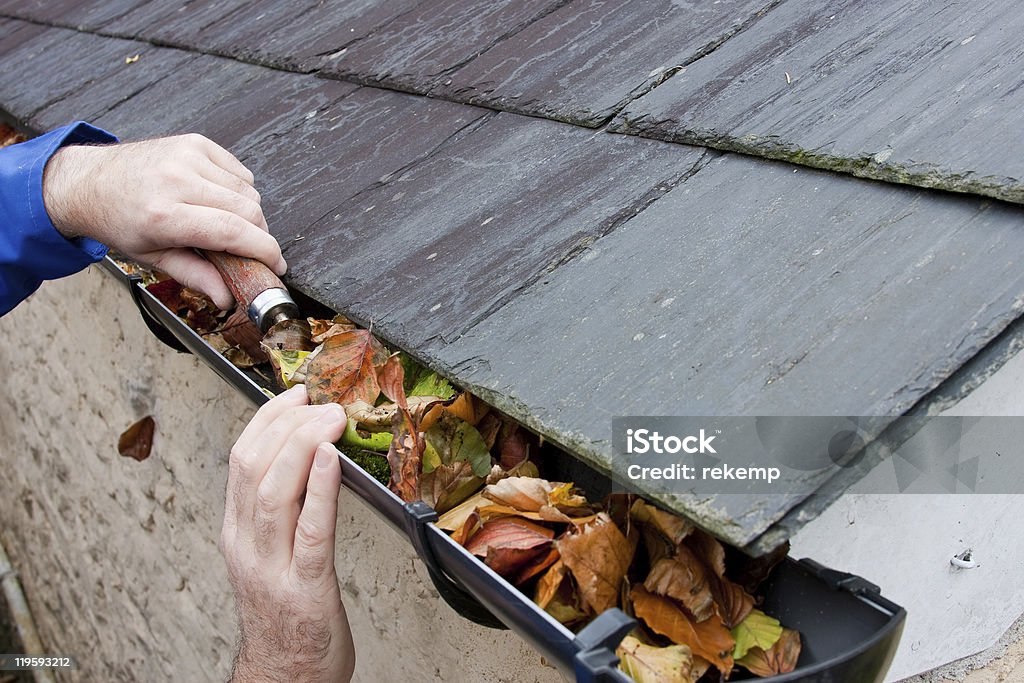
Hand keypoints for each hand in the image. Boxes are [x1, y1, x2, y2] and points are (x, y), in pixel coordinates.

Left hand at [42, 133, 285, 308]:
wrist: (90, 181)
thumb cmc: (120, 221)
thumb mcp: (152, 257)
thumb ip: (195, 276)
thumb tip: (227, 298)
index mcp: (163, 214)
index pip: (233, 231)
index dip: (264, 251)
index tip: (276, 265)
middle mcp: (176, 180)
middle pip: (248, 211)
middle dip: (259, 236)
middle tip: (251, 250)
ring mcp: (187, 156)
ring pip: (249, 191)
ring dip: (248, 213)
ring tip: (226, 223)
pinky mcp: (195, 142)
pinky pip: (239, 171)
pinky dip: (239, 190)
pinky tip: (218, 199)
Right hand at [220, 385, 354, 682]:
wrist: (285, 676)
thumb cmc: (286, 613)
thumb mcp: (269, 554)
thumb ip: (281, 510)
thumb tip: (309, 457)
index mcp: (238, 533)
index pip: (241, 460)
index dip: (267, 419)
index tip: (294, 395)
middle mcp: (247, 546)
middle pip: (252, 468)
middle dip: (286, 424)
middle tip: (319, 402)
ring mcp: (273, 567)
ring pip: (274, 492)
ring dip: (304, 446)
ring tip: (329, 419)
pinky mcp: (306, 587)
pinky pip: (311, 531)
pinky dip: (321, 490)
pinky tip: (334, 461)